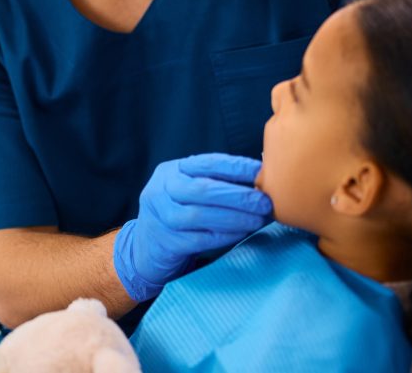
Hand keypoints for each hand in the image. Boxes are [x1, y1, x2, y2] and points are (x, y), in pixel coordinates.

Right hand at [113, 153, 272, 301]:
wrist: (147, 247)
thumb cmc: (179, 213)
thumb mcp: (189, 189)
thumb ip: (217, 182)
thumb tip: (263, 178)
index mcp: (171, 171)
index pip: (207, 163)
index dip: (236, 167)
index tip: (261, 172)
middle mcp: (161, 190)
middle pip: (202, 189)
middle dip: (238, 196)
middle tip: (265, 202)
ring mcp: (160, 217)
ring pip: (199, 215)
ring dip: (234, 217)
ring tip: (258, 220)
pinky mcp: (166, 243)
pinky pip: (199, 239)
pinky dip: (224, 236)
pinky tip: (241, 233)